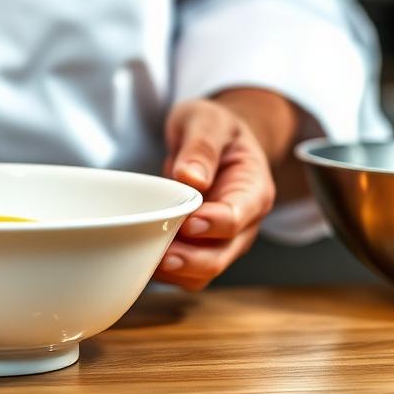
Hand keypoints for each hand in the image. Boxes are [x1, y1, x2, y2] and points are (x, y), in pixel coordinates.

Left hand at [154, 97, 277, 290]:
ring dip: (176, 270)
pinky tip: (141, 258)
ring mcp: (223, 238)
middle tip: (160, 255)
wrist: (215, 137)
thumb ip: (201, 147)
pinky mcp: (201, 244)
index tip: (188, 223)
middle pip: (222, 254)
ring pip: (204, 269)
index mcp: (253, 190)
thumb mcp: (208, 122)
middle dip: (191, 260)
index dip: (213, 225)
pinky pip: (187, 269)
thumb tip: (191, 177)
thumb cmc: (215, 128)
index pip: (238, 217)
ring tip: (145, 259)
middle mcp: (244, 222)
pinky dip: (167, 270)